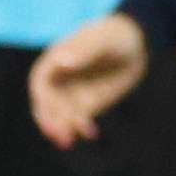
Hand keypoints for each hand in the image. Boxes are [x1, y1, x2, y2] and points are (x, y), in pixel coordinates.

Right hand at [28, 14, 148, 145]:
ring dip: (62, 129)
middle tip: (59, 135)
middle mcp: (59, 80)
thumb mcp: (101, 40)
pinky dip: (81, 128)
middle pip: (46, 105)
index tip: (50, 109)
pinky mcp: (86, 105)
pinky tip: (92, 133)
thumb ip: (83, 49)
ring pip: (60, 117)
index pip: (40, 83)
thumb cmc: (114, 34)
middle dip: (50, 121)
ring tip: (70, 141)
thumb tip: (63, 61)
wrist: (134, 43)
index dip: (43, 98)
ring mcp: (72, 94)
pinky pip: (78, 121)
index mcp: (54, 61)